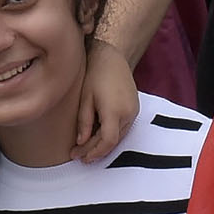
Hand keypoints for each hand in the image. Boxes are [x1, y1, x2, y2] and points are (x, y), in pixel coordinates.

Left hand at [75, 37, 140, 160]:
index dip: (94, 152)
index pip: (107, 141)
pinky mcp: (135, 109)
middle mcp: (128, 113)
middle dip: (95, 150)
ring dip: (103, 144)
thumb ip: (84, 122)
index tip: (80, 156)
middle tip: (78, 155)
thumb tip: (81, 142)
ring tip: (85, 149)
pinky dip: (110, 135)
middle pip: (113, 142)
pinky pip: (123, 128)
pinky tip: (97, 137)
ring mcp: (134, 111)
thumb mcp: (85, 99)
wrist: (112, 57)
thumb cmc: (95, 74)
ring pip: (119, 137)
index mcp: (115, 111)